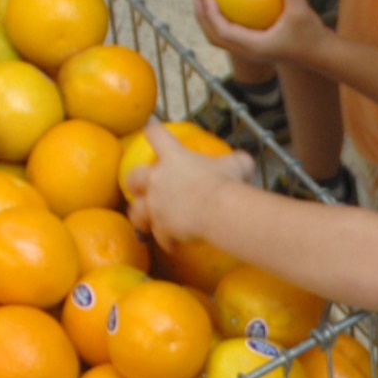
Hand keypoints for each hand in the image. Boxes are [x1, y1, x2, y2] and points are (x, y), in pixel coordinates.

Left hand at [123, 116, 252, 248]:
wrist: (217, 210)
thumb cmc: (226, 183)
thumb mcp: (237, 165)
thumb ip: (237, 161)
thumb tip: (245, 162)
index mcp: (173, 157)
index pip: (156, 135)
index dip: (154, 132)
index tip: (154, 133)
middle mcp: (158, 179)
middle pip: (132, 177)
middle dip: (133, 183)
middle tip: (138, 188)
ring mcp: (156, 204)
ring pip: (136, 212)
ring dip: (141, 216)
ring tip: (147, 222)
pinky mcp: (161, 227)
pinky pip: (160, 237)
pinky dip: (167, 241)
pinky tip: (173, 244)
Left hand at [192, 0, 326, 65]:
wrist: (319, 54)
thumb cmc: (311, 34)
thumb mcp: (302, 9)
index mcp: (254, 46)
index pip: (224, 32)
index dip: (211, 16)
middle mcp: (248, 51)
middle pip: (214, 38)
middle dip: (202, 18)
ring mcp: (250, 51)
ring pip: (220, 38)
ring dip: (209, 20)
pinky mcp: (254, 46)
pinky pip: (232, 33)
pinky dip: (224, 19)